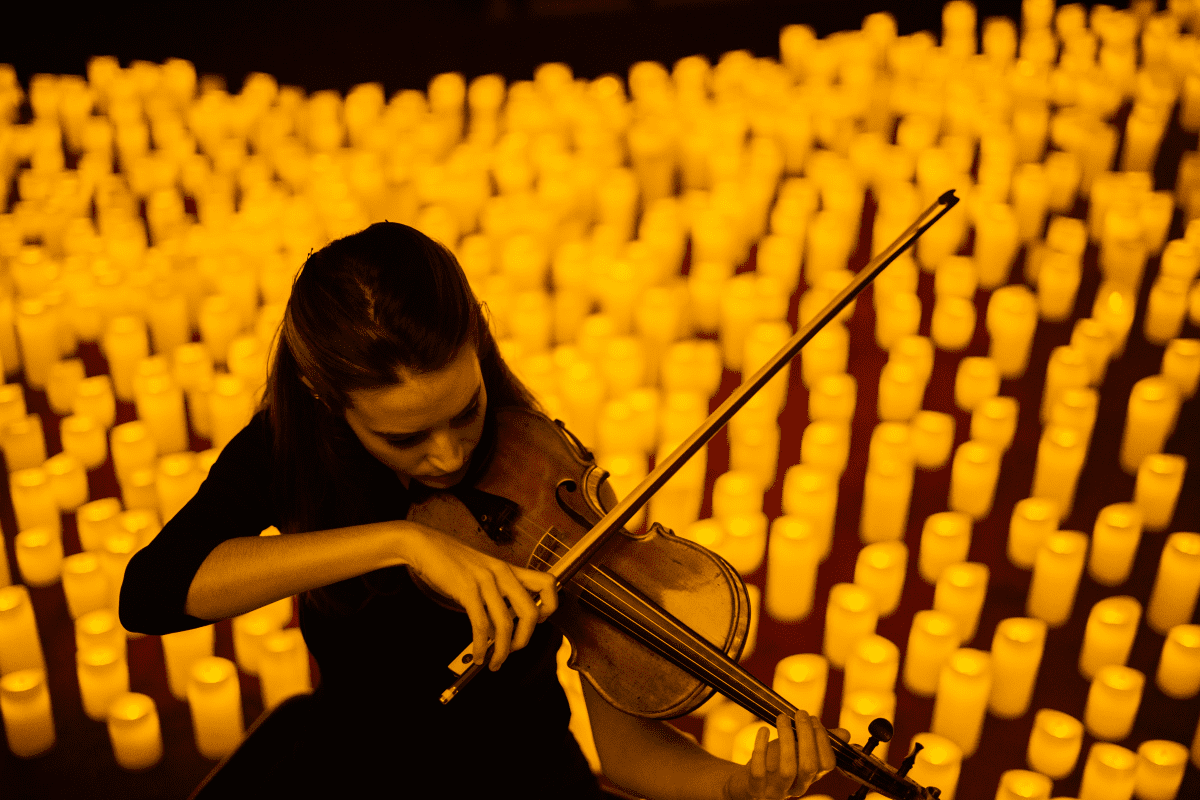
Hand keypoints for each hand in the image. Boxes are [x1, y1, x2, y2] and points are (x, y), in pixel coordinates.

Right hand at [405, 523, 558, 669]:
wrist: (425, 545)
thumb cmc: (452, 560)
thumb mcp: (483, 570)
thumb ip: (497, 590)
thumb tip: (502, 622)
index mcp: (509, 569)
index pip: (548, 583)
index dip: (549, 607)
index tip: (536, 622)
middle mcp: (502, 573)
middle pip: (531, 612)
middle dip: (524, 639)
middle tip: (514, 650)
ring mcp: (485, 581)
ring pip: (505, 624)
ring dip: (502, 651)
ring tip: (494, 662)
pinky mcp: (467, 590)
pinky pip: (481, 625)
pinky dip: (481, 646)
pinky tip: (478, 654)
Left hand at [724, 712, 846, 799]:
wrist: (744, 783)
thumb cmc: (774, 764)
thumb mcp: (797, 751)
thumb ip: (819, 743)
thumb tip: (845, 734)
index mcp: (809, 778)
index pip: (826, 764)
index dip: (823, 740)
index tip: (813, 719)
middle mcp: (795, 788)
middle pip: (808, 766)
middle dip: (806, 736)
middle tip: (799, 714)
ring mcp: (775, 791)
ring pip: (787, 769)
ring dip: (786, 738)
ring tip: (782, 717)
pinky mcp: (755, 790)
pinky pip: (759, 771)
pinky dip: (761, 747)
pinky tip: (764, 730)